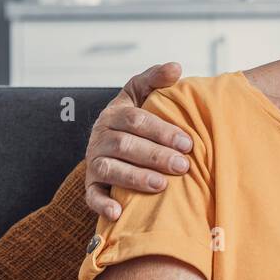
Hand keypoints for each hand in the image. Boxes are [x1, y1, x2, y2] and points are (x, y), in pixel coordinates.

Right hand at [84, 62, 193, 220]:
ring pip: (110, 169)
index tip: (188, 142)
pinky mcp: (91, 184)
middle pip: (125, 146)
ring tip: (161, 185)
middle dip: (156, 156)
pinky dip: (102, 204)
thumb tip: (176, 67)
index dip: (161, 131)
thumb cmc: (136, 117)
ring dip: (135, 178)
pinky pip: (92, 195)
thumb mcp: (142, 93)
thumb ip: (156, 78)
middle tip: (183, 166)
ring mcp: (94, 161)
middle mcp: (101, 137)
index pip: (135, 120)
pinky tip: (118, 212)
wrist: (112, 139)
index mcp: (114, 114)